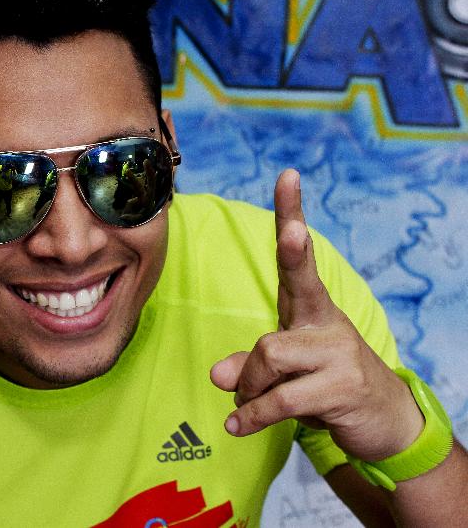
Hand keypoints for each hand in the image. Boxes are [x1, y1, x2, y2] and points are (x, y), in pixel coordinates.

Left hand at [210, 169, 423, 462]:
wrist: (385, 420)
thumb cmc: (324, 383)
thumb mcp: (283, 370)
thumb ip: (249, 366)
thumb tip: (218, 375)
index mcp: (311, 308)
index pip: (296, 258)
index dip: (291, 216)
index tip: (287, 176)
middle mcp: (326, 323)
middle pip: (272, 329)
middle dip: (247, 369)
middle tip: (242, 379)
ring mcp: (339, 354)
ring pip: (270, 359)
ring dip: (250, 392)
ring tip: (248, 409)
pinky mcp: (343, 388)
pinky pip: (280, 399)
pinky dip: (254, 416)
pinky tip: (238, 426)